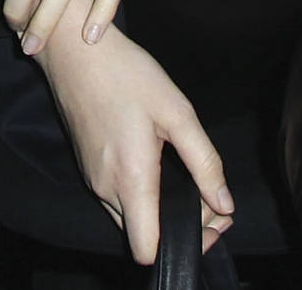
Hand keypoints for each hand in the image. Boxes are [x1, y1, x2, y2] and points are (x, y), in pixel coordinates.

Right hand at [37, 0, 233, 264]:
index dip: (186, 244)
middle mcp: (107, 188)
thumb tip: (225, 205)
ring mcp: (93, 180)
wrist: (76, 52)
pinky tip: (160, 167)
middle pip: (143, 238)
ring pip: (130, 219)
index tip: (212, 221)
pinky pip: (118, 199)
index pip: (148, 249)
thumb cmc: (127, 75)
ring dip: (161, 212)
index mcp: (131, 178)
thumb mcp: (177, 112)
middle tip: (213, 200)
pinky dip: (143, 197)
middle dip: (181, 228)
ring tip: (192, 184)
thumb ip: (204, 163)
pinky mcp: (88, 168)